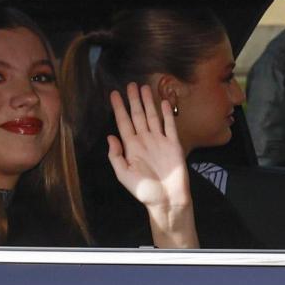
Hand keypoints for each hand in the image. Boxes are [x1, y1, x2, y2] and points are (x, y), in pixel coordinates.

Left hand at [108, 82, 198, 248]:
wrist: (167, 199)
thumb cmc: (145, 191)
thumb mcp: (124, 176)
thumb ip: (116, 156)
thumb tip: (110, 137)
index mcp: (131, 147)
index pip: (123, 123)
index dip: (118, 108)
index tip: (113, 95)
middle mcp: (145, 141)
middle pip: (138, 116)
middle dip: (133, 100)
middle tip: (130, 85)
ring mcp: (160, 141)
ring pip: (152, 117)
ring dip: (148, 103)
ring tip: (144, 88)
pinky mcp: (173, 144)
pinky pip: (169, 126)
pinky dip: (167, 114)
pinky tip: (164, 103)